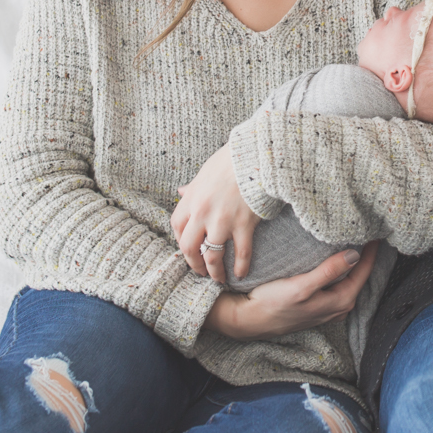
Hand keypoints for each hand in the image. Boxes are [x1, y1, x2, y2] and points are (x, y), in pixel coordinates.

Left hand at [172, 145, 260, 283]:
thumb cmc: (231, 159)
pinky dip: (241, 266)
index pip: (176, 227)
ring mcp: (223, 221)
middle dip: (193, 263)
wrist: (256, 154)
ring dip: (213, 271)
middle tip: (199, 271)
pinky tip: (241, 273)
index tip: (188, 248)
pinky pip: (241, 252)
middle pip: (189, 247)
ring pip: (212, 255)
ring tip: (218, 278)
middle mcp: (202, 213)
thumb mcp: (205, 171)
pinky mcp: (244, 224)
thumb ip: (193, 186)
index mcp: (191, 198)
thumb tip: (181, 191)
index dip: (180, 241)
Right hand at [205, 244, 378, 339]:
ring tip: (357, 242)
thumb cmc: (273, 303)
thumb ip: (329, 272)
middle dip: (366, 256)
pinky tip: (336, 260)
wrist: (250, 320)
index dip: (371, 251)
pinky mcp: (319, 305)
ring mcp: (330, 307)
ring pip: (349, 281)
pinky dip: (342, 271)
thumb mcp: (302, 286)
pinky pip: (338, 285)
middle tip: (370, 232)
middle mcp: (340, 307)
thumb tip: (355, 256)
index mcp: (341, 301)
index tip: (376, 231)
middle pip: (359, 277)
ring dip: (354, 263)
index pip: (364, 271)